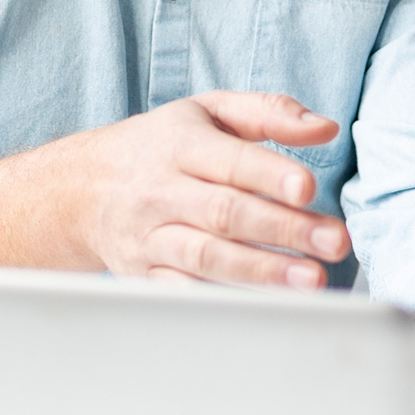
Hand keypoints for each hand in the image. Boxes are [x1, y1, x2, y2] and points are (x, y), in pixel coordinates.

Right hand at [73, 90, 347, 286]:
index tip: (307, 188)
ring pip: (207, 257)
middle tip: (334, 242)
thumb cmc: (161, 145)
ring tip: (311, 280)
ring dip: (262, 271)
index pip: (229, 160)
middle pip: (225, 213)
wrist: (80, 188)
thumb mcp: (209, 110)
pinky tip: (267, 305)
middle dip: (284, 230)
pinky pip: (186, 292)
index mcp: (180, 144)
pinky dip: (225, 300)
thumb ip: (270, 112)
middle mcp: (161, 190)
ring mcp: (150, 237)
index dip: (268, 174)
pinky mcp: (145, 274)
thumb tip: (325, 128)